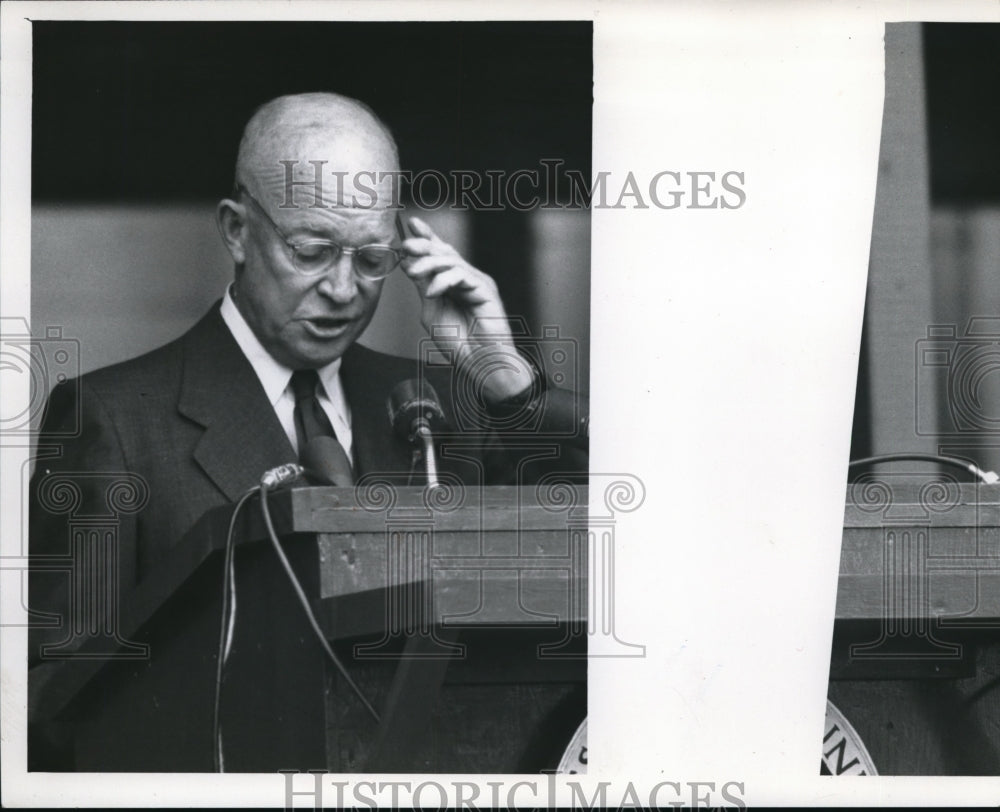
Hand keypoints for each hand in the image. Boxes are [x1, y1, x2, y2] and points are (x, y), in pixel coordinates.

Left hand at [399, 215, 534, 401]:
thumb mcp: (431, 312)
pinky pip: (463, 275)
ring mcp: (477, 282)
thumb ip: (423, 288)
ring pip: (451, 261)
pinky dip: (444, 280)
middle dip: (424, 244)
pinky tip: (433, 291)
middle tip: (406, 244)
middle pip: (444, 252)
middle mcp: (466, 278)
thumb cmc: (459, 343)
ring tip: (412, 272)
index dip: (427, 236)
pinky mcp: (486, 289)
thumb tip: (410, 265)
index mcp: (453, 283)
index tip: (410, 223)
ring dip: (429, 263)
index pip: (439, 254)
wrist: (480, 363)